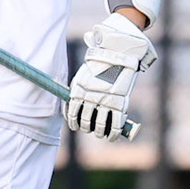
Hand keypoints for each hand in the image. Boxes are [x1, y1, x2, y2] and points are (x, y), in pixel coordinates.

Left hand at [65, 12, 155, 140]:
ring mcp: (105, 102)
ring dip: (99, 132)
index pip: (71, 112)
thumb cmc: (100, 61)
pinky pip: (115, 125)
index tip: (75, 125)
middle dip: (86, 127)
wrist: (118, 52)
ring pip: (99, 126)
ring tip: (100, 133)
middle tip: (89, 128)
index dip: (73, 122)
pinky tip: (112, 137)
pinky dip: (113, 134)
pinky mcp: (119, 104)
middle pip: (85, 121)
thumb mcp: (84, 72)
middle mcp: (90, 97)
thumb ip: (78, 87)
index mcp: (78, 89)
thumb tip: (69, 99)